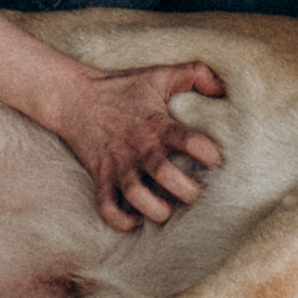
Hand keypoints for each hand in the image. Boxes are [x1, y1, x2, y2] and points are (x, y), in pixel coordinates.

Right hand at [55, 59, 226, 232]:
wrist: (74, 97)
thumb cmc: (123, 88)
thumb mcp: (160, 75)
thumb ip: (196, 75)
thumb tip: (223, 90)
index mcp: (156, 122)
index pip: (184, 137)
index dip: (204, 151)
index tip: (218, 161)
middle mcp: (138, 145)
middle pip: (161, 171)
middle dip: (183, 189)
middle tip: (197, 195)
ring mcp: (117, 163)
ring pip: (134, 193)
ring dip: (153, 208)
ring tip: (167, 212)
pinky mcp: (100, 175)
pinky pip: (105, 205)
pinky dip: (118, 219)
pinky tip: (135, 222)